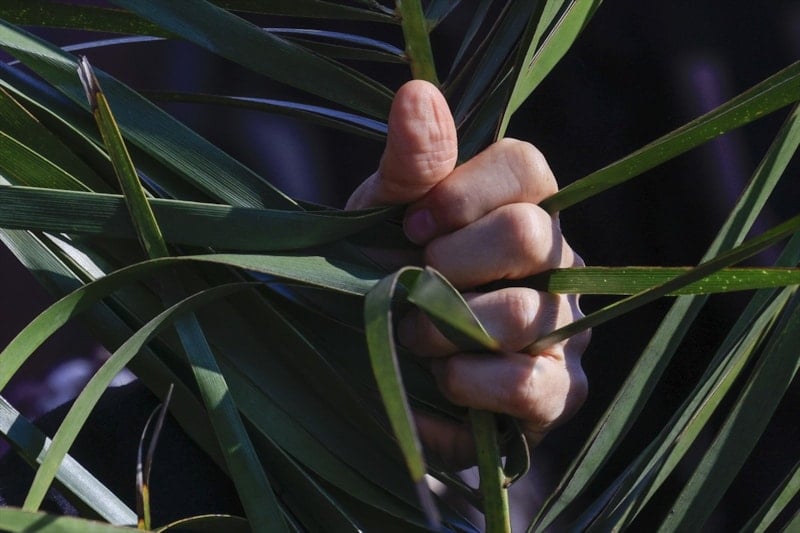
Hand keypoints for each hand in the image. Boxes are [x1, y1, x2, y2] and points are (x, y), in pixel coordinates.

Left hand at [347, 80, 588, 468]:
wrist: (388, 370)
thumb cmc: (390, 277)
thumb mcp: (385, 217)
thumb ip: (411, 163)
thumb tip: (418, 91)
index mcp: (522, 205)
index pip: (526, 167)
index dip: (460, 194)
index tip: (409, 226)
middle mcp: (558, 259)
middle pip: (528, 234)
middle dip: (449, 263)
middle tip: (410, 283)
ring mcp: (568, 325)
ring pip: (526, 311)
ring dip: (447, 327)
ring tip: (413, 337)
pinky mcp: (559, 390)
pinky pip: (529, 383)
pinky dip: (469, 380)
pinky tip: (442, 377)